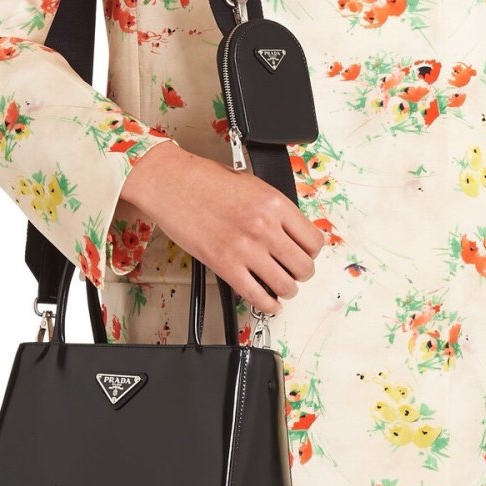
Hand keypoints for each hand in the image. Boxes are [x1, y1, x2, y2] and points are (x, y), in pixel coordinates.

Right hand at [118, 141, 324, 314]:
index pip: (314, 241)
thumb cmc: (206, 181)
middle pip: (304, 266)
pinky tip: (268, 301)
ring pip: (285, 285)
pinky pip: (256, 295)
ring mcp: (245, 248)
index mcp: (275, 204)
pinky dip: (267, 304)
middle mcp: (264, 226)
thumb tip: (293, 233)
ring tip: (282, 286)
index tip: (306, 253)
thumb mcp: (254, 185)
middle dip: (302, 273)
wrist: (172, 184)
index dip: (312, 252)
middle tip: (295, 271)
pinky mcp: (224, 265)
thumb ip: (276, 209)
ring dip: (287, 290)